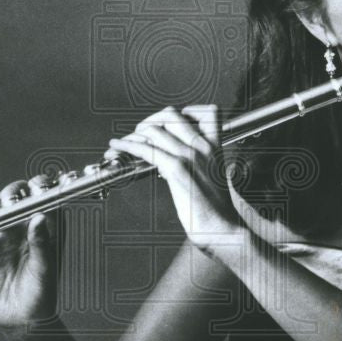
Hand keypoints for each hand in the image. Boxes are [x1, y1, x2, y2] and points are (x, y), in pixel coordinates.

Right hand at [0, 177, 61, 329]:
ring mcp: (6, 235)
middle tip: (10, 197)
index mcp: (48, 229)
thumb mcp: (45, 270)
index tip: (36, 185)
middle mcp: (27, 227)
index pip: (45, 200)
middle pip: (18, 199)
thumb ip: (42, 244)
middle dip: (13, 192)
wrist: (21, 319)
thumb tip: (39, 216)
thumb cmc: (42, 295)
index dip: (41, 188)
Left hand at [105, 105, 242, 254]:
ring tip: (123, 143)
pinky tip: (116, 147)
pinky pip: (146, 149)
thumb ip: (195, 164)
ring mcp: (190, 156)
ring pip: (154, 129)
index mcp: (215, 146)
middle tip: (139, 135)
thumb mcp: (210, 178)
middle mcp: (203, 146)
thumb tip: (168, 160)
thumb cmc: (216, 211)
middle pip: (171, 115)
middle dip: (150, 121)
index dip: (181, 113)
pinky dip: (127, 145)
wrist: (225, 230)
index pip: (204, 111)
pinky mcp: (177, 169)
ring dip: (133, 134)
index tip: (165, 126)